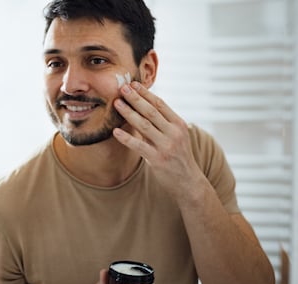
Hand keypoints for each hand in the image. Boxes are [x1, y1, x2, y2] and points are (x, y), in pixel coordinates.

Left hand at [113, 82, 201, 199]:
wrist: (188, 181)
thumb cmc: (178, 156)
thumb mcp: (175, 136)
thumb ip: (162, 123)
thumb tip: (142, 106)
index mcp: (178, 124)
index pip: (160, 104)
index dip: (145, 93)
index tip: (133, 84)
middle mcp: (174, 132)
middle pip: (151, 111)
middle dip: (135, 98)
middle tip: (122, 88)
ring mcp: (166, 146)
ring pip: (144, 125)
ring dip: (129, 113)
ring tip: (117, 103)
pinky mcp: (157, 159)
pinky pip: (139, 146)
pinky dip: (126, 138)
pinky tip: (115, 132)